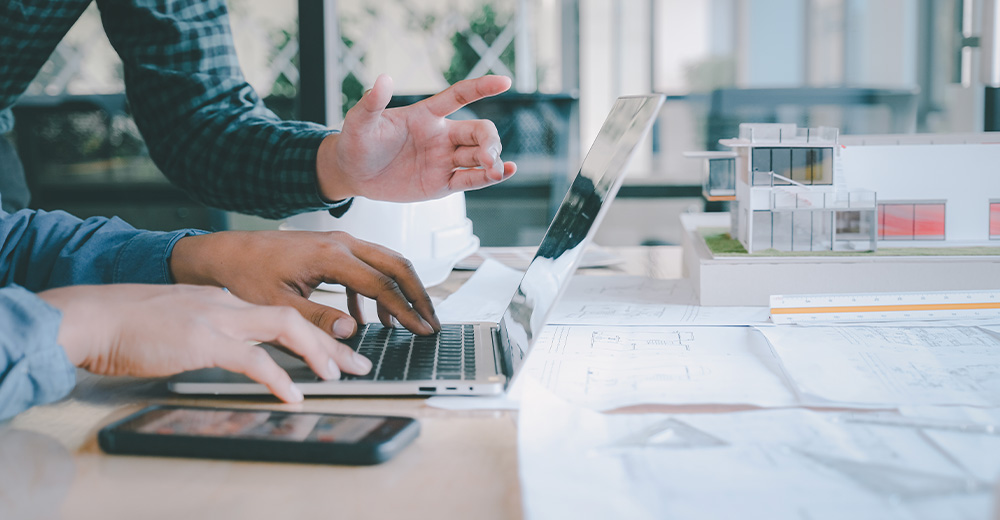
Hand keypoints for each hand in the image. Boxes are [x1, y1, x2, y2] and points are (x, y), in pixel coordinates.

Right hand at [38, 284, 371, 402]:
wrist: (91, 316)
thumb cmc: (127, 323)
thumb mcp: (180, 320)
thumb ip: (210, 330)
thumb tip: (233, 351)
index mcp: (224, 299)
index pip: (281, 314)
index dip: (314, 333)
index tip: (337, 350)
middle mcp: (228, 304)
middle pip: (294, 317)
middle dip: (331, 342)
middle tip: (358, 364)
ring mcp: (217, 319)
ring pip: (285, 327)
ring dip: (317, 352)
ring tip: (338, 375)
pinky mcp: (203, 341)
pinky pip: (253, 359)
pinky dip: (278, 377)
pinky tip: (293, 395)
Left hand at [169, 230, 440, 338]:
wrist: (224, 253)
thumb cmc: (245, 276)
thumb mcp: (279, 305)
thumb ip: (317, 319)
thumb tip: (352, 330)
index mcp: (331, 256)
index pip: (382, 284)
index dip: (406, 310)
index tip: (422, 329)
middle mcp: (340, 243)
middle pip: (396, 264)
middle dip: (418, 294)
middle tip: (432, 322)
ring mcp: (338, 242)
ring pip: (385, 262)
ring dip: (401, 290)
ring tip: (409, 322)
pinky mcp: (331, 248)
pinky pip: (367, 266)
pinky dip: (377, 290)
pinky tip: (369, 317)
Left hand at [316, 74, 517, 201]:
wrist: (352, 172)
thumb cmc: (357, 141)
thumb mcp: (360, 121)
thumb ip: (372, 102)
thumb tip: (382, 79)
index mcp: (426, 115)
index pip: (460, 96)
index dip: (482, 87)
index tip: (504, 82)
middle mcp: (441, 136)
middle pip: (479, 132)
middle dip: (490, 141)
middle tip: (487, 156)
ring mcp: (443, 160)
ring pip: (479, 157)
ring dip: (492, 161)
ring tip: (494, 170)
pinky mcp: (441, 184)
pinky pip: (470, 180)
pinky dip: (488, 178)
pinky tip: (502, 174)